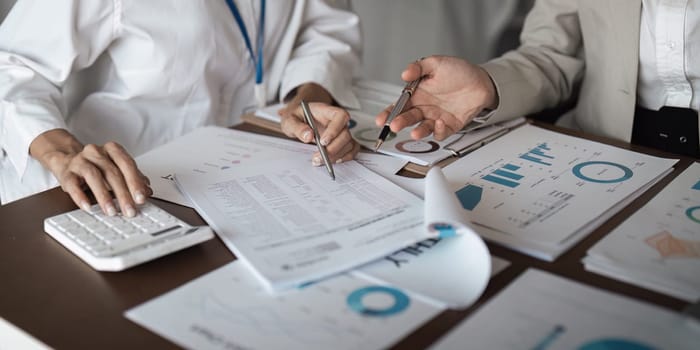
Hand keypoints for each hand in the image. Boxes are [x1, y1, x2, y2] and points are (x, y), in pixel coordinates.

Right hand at [29, 129, 151, 216]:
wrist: (66, 160)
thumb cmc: (97, 167)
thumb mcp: (116, 170)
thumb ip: (133, 178)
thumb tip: (147, 191)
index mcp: (112, 149)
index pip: (127, 164)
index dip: (135, 181)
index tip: (141, 198)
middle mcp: (96, 152)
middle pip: (112, 172)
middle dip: (123, 194)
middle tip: (129, 210)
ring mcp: (79, 161)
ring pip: (93, 176)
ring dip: (104, 196)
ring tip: (111, 211)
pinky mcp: (66, 173)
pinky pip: (72, 184)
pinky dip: (81, 197)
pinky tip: (88, 207)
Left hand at [279, 83, 359, 164]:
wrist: (299, 120)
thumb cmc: (297, 117)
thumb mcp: (290, 120)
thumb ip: (297, 127)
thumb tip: (308, 136)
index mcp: (327, 111)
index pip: (340, 116)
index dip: (335, 130)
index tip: (323, 142)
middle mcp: (337, 121)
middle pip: (345, 134)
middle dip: (333, 149)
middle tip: (318, 158)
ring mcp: (341, 131)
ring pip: (348, 144)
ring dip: (336, 155)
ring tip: (319, 161)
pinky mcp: (342, 141)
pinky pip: (352, 149)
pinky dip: (346, 156)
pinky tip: (334, 161)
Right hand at [375, 55, 498, 140]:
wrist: (482, 81)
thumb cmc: (459, 71)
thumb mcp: (436, 63)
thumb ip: (419, 67)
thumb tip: (405, 74)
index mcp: (417, 94)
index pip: (399, 105)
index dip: (389, 112)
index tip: (381, 119)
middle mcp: (424, 107)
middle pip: (408, 118)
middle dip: (400, 122)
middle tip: (394, 125)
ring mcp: (436, 117)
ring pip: (423, 128)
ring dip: (418, 131)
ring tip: (415, 133)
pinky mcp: (450, 126)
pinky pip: (441, 132)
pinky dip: (439, 130)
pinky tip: (440, 122)